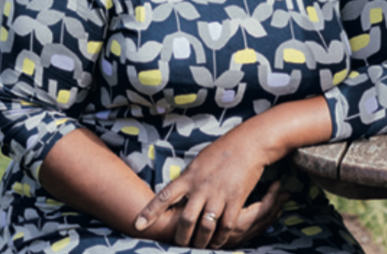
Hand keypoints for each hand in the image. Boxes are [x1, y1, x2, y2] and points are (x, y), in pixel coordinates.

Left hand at [134, 129, 285, 248]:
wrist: (249, 144)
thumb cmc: (223, 149)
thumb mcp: (199, 161)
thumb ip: (188, 177)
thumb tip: (177, 189)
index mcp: (189, 176)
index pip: (164, 196)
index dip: (150, 212)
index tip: (137, 225)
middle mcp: (201, 187)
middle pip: (186, 219)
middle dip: (180, 236)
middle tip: (178, 244)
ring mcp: (218, 194)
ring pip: (205, 226)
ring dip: (201, 241)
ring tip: (199, 248)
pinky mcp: (235, 200)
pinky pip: (226, 226)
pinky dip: (221, 238)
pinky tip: (218, 242)